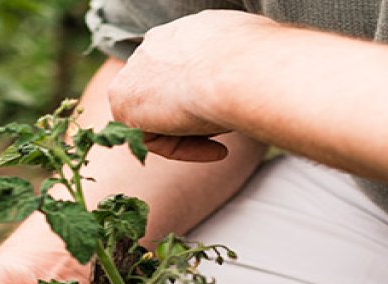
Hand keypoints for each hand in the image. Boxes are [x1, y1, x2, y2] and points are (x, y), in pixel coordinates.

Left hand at [108, 10, 278, 160]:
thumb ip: (243, 62)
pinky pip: (150, 138)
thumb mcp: (259, 50)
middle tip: (225, 132)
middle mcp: (155, 43)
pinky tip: (217, 148)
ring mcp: (135, 70)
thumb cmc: (263, 60)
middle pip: (166, 94)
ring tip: (225, 136)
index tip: (228, 111)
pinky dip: (182, 149)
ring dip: (192, 133)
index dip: (204, 97)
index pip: (183, 68)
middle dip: (192, 116)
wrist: (243, 70)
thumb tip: (265, 74)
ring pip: (159, 117)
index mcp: (186, 31)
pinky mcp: (123, 100)